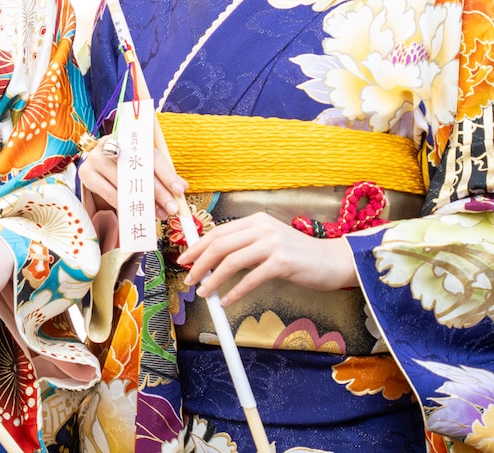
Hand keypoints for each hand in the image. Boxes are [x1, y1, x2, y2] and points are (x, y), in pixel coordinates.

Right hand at [78, 139, 186, 218]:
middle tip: (172, 208)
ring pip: (125, 184)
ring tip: (159, 213)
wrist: (97, 164)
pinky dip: (125, 205)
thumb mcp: (145, 164)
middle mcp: (109, 143)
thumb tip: (182, 187)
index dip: (167, 174)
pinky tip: (137, 212)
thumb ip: (162, 174)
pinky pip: (110, 194)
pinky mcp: (86, 174)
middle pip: (138, 171)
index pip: (150, 156)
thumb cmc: (126, 164)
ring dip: (144, 202)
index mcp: (128, 136)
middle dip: (158, 192)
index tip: (180, 190)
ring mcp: (95, 158)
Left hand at [177, 212, 358, 304]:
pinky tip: (227, 300)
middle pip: (220, 245)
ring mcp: (273, 243)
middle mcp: (262, 228)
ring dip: (213, 279)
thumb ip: (245, 245)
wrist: (335, 261)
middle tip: (189, 279)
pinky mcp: (283, 262)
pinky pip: (251, 278)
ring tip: (204, 292)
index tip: (185, 260)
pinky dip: (235, 291)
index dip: (197, 246)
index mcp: (256, 220)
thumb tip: (213, 259)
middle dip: (199, 263)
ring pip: (231, 261)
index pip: (218, 232)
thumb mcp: (269, 242)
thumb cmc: (299, 255)